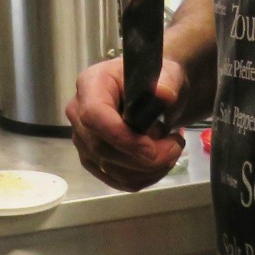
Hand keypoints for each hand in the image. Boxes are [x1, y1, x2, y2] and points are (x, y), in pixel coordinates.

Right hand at [66, 55, 187, 191]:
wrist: (154, 93)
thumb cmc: (155, 80)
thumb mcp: (168, 73)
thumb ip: (167, 81)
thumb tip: (164, 94)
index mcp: (91, 84)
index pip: (93, 115)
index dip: (121, 137)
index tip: (153, 148)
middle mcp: (78, 113)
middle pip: (101, 148)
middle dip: (144, 158)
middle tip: (175, 146)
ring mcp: (83, 139)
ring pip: (111, 169)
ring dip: (149, 169)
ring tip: (170, 150)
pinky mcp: (93, 160)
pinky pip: (117, 180)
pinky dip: (144, 178)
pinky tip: (160, 163)